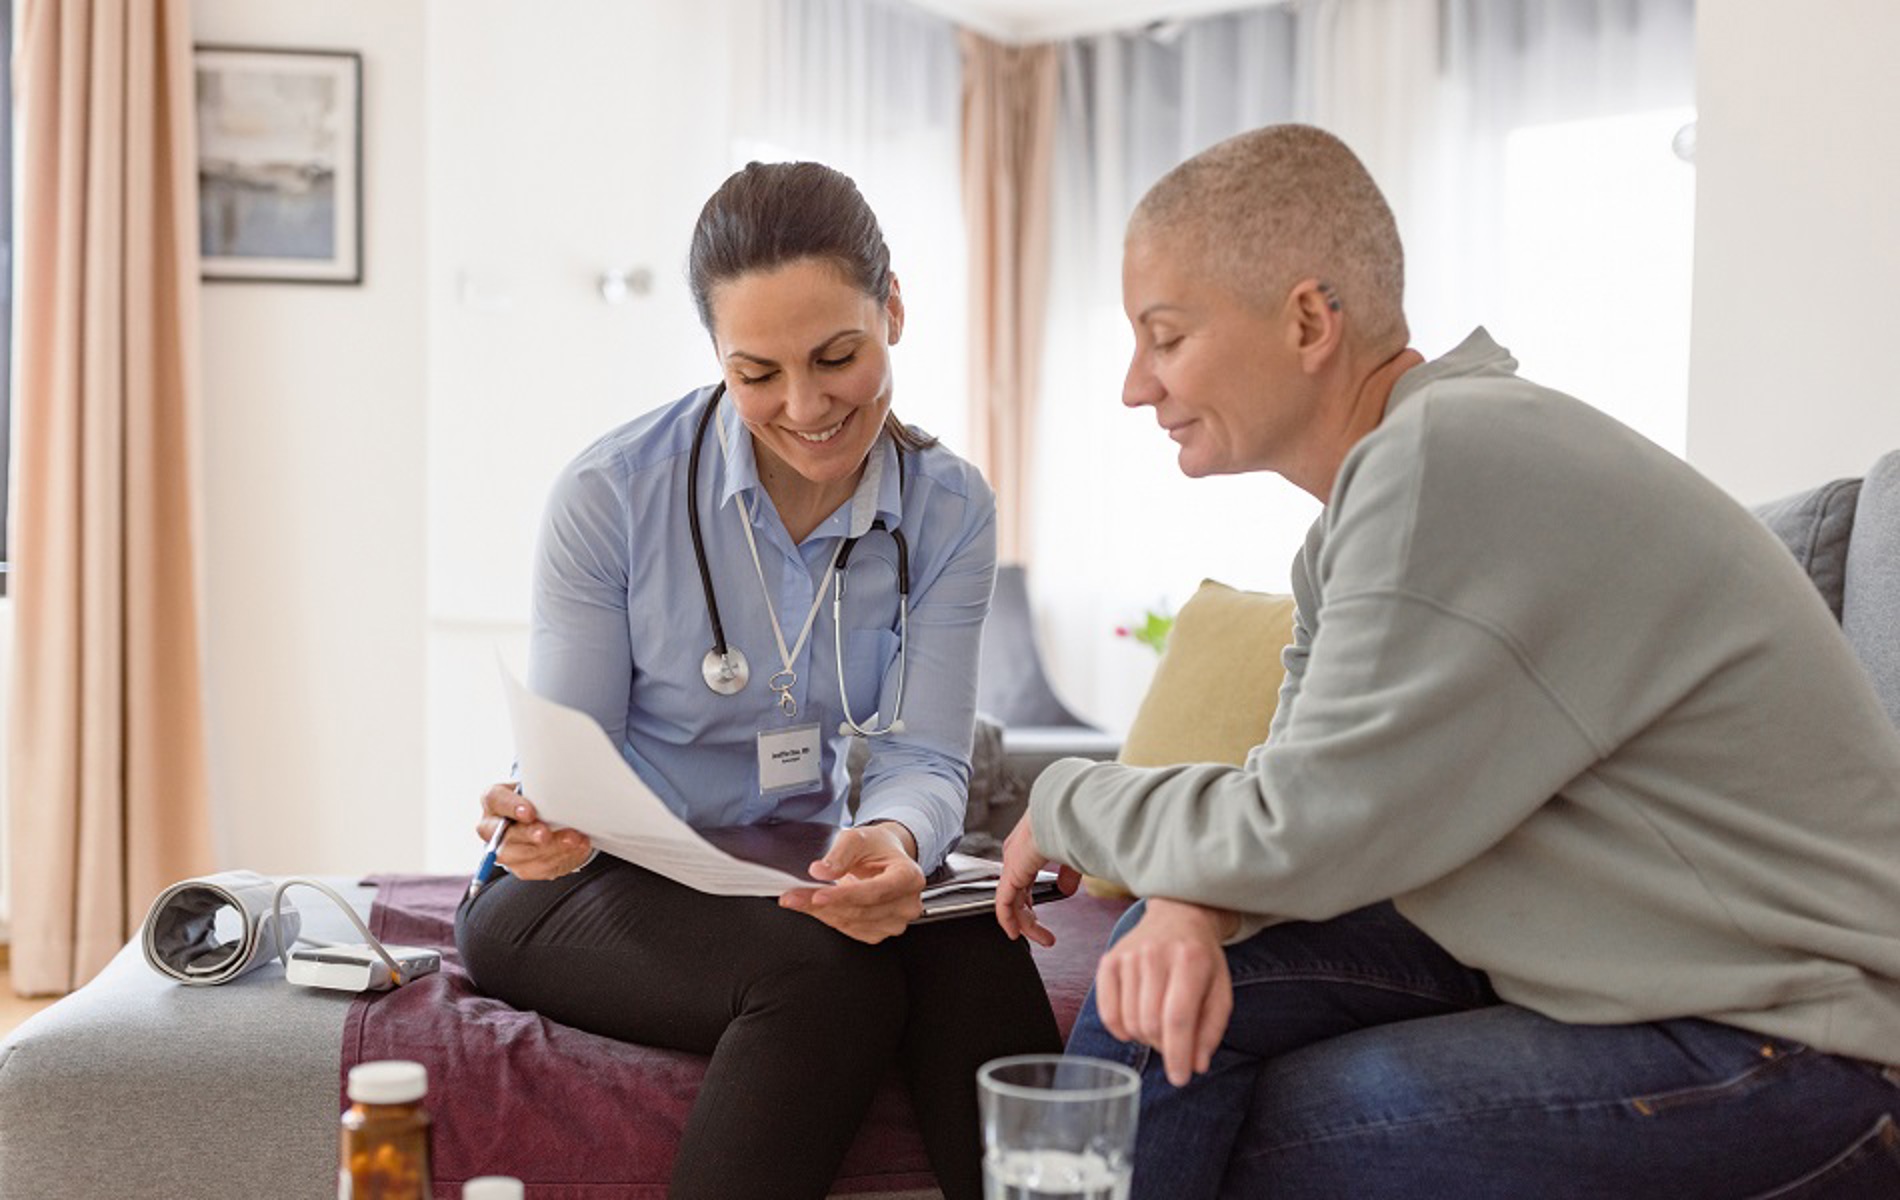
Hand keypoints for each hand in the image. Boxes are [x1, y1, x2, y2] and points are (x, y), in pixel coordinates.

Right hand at [475, 782, 592, 880]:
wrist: (545, 819)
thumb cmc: (538, 799)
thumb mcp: (539, 788)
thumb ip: (542, 790)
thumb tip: (559, 792)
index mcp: (494, 800)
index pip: (496, 800)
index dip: (511, 806)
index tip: (529, 812)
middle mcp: (492, 828)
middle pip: (505, 835)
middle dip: (529, 835)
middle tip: (545, 834)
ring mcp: (505, 851)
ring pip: (523, 855)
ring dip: (551, 848)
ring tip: (573, 839)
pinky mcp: (522, 867)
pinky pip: (539, 867)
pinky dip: (560, 857)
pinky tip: (575, 847)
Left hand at [780, 822, 926, 943]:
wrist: (886, 859)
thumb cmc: (877, 847)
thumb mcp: (859, 838)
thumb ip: (840, 854)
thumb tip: (821, 871)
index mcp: (909, 876)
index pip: (876, 892)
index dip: (845, 895)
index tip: (818, 894)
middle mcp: (907, 903)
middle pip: (861, 910)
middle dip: (823, 904)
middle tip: (793, 895)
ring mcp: (895, 921)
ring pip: (852, 923)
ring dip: (821, 912)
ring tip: (798, 898)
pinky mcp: (879, 932)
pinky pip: (849, 930)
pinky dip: (828, 918)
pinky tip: (815, 906)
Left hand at [993, 812, 1081, 946]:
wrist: (1066, 809)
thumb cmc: (1073, 822)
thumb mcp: (1073, 853)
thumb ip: (1068, 873)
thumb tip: (1067, 890)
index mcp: (1031, 845)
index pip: (1025, 878)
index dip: (1033, 899)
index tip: (1043, 915)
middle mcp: (1018, 854)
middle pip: (1019, 893)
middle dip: (1030, 916)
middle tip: (1045, 935)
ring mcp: (1013, 864)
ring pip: (1014, 901)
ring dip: (1027, 924)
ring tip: (1045, 939)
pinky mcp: (1011, 873)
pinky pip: (1004, 903)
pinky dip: (1009, 920)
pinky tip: (1014, 933)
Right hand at [1096, 898, 1237, 1086]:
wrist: (1178, 915)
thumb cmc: (1202, 959)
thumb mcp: (1220, 990)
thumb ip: (1211, 1029)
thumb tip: (1195, 1065)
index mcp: (1191, 960)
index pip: (1178, 1018)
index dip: (1178, 1054)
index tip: (1180, 1078)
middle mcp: (1156, 955)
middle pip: (1151, 1023)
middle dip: (1164, 1046)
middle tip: (1174, 1042)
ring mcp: (1128, 956)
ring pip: (1130, 1021)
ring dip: (1145, 1037)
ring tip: (1159, 1026)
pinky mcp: (1109, 960)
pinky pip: (1108, 1012)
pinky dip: (1121, 1030)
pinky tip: (1135, 1025)